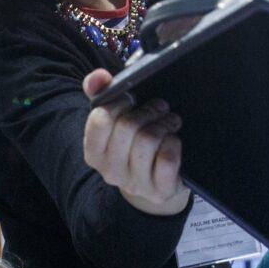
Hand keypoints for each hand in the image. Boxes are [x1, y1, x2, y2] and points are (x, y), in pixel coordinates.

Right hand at [81, 68, 192, 216]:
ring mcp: (135, 184)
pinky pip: (167, 158)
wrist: (157, 182)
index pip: (100, 120)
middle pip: (127, 126)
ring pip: (148, 140)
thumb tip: (100, 76)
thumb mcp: (116, 121)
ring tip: (169, 123)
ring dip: (163, 125)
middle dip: (147, 111)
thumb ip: (102, 94)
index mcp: (94, 153)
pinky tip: (173, 142)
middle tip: (158, 109)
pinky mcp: (160, 190)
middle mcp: (110, 172)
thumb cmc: (135, 145)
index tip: (132, 99)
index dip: (120, 102)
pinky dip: (174, 143)